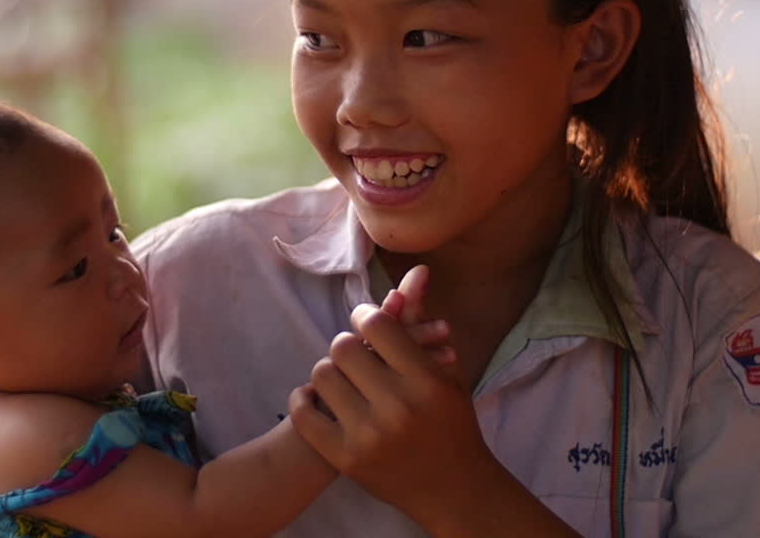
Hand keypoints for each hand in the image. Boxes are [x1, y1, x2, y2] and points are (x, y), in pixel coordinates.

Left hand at [291, 266, 497, 531]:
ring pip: (322, 374)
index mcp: (427, 382)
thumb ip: (421, 322)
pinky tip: (319, 398)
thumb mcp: (444, 370)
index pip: (376, 325)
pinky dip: (305, 399)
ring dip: (330, 371)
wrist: (455, 489)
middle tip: (358, 355)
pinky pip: (304, 414)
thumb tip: (416, 270)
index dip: (367, 316)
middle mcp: (397, 408)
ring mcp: (368, 436)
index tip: (370, 326)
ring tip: (344, 378)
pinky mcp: (345, 459)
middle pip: (343, 346)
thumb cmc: (452, 421)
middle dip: (349, 344)